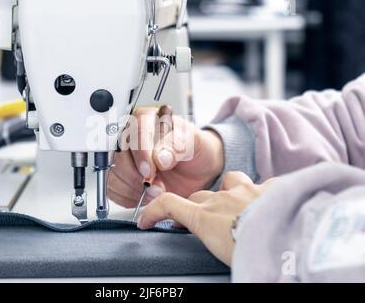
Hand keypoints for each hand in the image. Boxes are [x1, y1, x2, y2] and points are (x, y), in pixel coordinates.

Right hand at [108, 107, 223, 207]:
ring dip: (132, 189)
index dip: (140, 153)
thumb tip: (159, 157)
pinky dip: (128, 197)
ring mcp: (124, 157)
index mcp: (147, 119)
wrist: (198, 170)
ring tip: (154, 193)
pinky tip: (145, 196)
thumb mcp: (194, 143)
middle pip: (119, 155)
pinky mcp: (120, 176)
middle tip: (156, 187)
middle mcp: (130, 136)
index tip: (149, 171)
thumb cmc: (195, 149)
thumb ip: (178, 145)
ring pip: (113, 174)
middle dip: (136, 177)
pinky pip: (113, 189)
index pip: (135, 131)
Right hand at [137, 172, 275, 265]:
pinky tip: (268, 202)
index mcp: (205, 216)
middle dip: (195, 207)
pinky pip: (264, 185)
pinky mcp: (270, 189)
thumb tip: (208, 243)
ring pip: (230, 180)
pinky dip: (262, 193)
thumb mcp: (217, 251)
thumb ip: (206, 238)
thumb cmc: (251, 252)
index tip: (145, 220)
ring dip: (228, 190)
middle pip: (198, 196)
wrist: (286, 241)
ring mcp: (247, 191)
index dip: (153, 211)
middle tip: (199, 224)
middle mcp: (222, 198)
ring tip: (234, 204)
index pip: (169, 205)